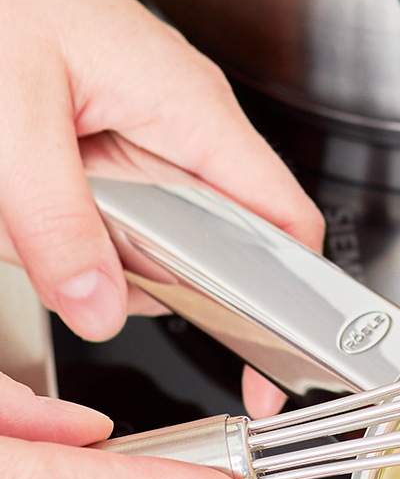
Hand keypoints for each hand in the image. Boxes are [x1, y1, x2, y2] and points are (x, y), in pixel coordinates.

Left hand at [0, 0, 322, 342]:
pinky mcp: (100, 124)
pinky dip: (52, 214)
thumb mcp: (12, 126)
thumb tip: (101, 311)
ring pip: (139, 227)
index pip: (283, 223)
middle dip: (131, 269)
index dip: (293, 304)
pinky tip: (12, 185)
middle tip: (58, 253)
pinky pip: (98, 200)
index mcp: (191, 110)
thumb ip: (57, 228)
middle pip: (201, 240)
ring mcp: (141, 121)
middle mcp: (180, 118)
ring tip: (15, 193)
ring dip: (76, 238)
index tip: (275, 368)